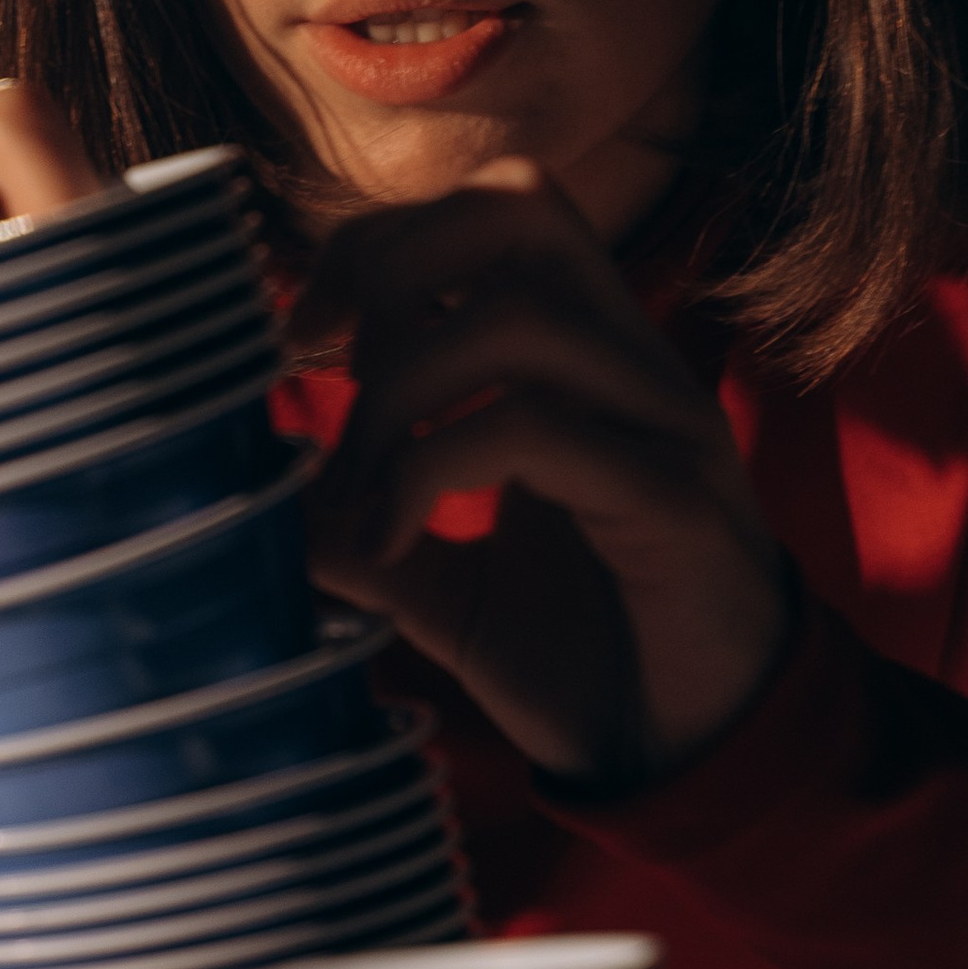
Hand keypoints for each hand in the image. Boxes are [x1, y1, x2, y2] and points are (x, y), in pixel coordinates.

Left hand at [287, 158, 789, 786]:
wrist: (699, 760)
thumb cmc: (592, 661)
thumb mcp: (454, 595)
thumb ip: (372, 539)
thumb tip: (268, 505)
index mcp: (588, 364)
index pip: (497, 212)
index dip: (383, 241)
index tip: (304, 333)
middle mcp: (634, 370)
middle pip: (522, 207)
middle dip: (389, 261)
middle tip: (315, 358)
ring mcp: (663, 428)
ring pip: (523, 314)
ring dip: (400, 386)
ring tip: (353, 484)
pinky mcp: (673, 505)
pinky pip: (539, 430)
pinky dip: (430, 470)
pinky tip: (391, 543)